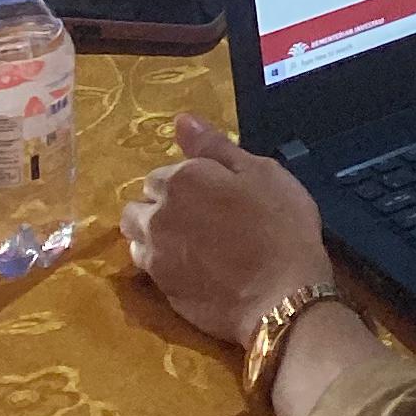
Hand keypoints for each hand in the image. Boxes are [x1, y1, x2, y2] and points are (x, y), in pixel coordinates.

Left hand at [121, 114, 335, 350]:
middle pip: (139, 204)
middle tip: (198, 216)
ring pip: (136, 236)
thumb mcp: (260, 171)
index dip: (186, 180)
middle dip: (159, 205)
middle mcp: (157, 214)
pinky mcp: (160, 289)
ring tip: (189, 242)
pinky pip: (147, 267)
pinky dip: (162, 262)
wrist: (280, 294)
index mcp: (181, 179)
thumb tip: (180, 121)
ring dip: (153, 234)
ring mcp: (155, 255)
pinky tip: (191, 266)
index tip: (211, 192)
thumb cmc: (279, 224)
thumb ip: (214, 146)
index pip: (160, 173)